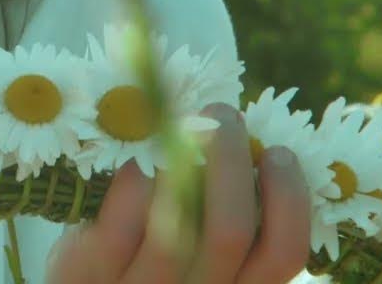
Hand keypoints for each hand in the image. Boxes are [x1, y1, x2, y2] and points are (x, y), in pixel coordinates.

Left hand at [46, 104, 311, 283]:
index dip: (291, 198)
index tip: (278, 151)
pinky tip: (138, 150)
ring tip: (178, 120)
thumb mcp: (199, 249)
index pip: (284, 252)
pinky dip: (135, 175)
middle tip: (223, 113)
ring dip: (179, 155)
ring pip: (174, 222)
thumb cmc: (150, 254)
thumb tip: (246, 137)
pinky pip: (120, 219)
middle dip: (230, 160)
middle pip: (230, 232)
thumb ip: (223, 210)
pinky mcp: (91, 273)